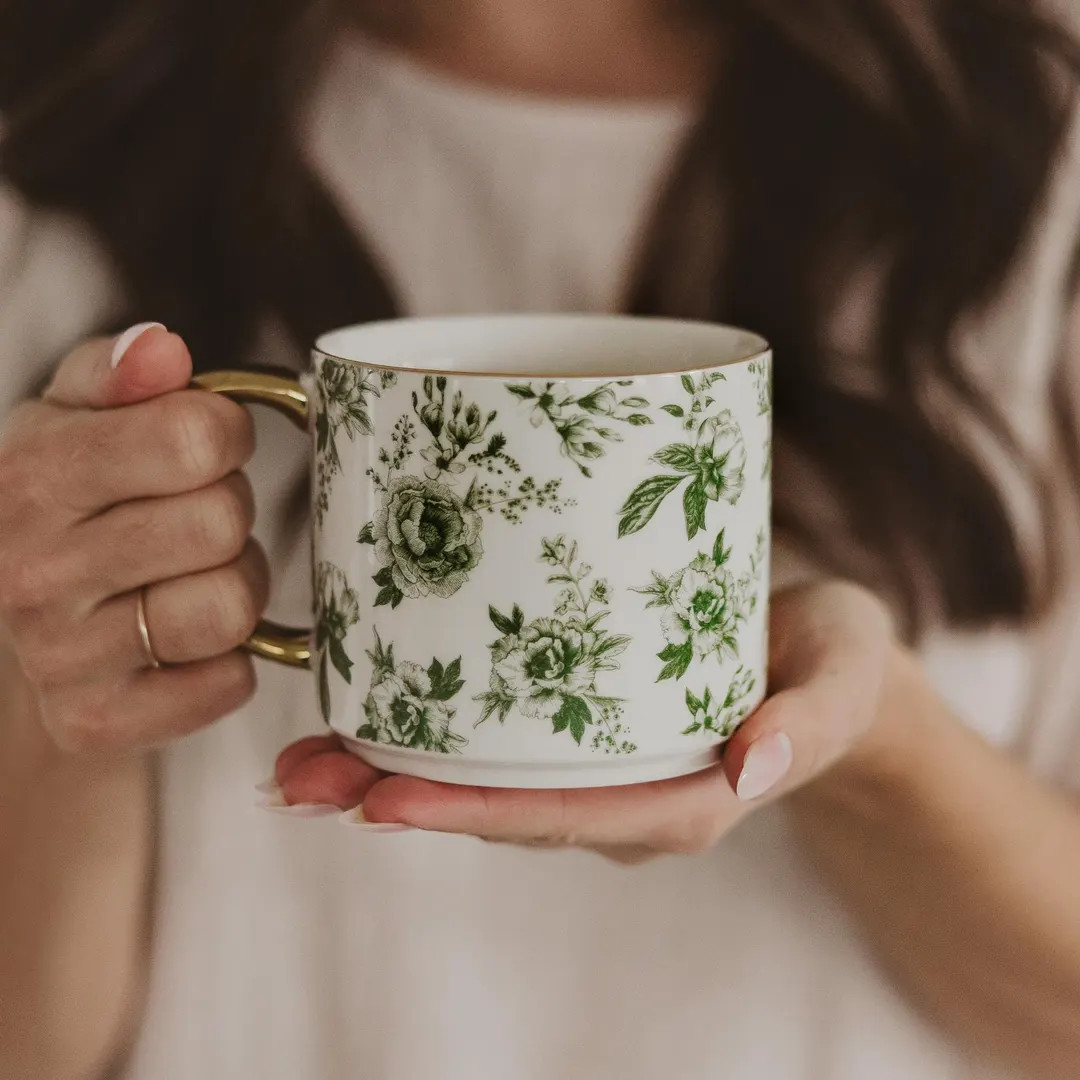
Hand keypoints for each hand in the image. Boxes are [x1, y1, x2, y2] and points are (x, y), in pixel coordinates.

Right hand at [0, 326, 265, 751]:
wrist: (21, 606)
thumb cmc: (70, 493)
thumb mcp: (75, 411)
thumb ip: (119, 371)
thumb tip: (163, 349)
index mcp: (28, 477)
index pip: (194, 439)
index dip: (224, 435)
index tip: (205, 446)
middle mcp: (30, 573)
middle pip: (222, 523)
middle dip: (228, 511)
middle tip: (194, 518)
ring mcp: (59, 658)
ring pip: (231, 608)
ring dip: (237, 586)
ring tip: (193, 575)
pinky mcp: (96, 722)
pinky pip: (227, 685)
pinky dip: (228, 661)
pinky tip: (187, 641)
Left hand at [272, 581, 896, 861]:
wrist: (825, 663)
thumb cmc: (836, 668)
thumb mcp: (842, 680)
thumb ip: (807, 724)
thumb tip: (749, 765)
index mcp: (686, 799)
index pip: (570, 818)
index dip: (477, 815)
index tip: (385, 803)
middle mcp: (629, 799)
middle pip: (506, 813)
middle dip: (401, 800)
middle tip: (301, 778)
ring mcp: (601, 773)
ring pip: (488, 789)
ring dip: (394, 776)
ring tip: (302, 758)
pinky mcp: (584, 735)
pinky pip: (500, 753)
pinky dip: (429, 743)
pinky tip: (365, 721)